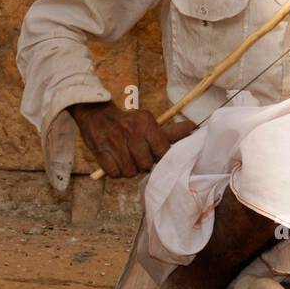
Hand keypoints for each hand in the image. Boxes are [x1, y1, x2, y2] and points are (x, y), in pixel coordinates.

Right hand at [65, 102, 195, 177]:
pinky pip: (115, 173)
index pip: (162, 150)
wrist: (96, 114)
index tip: (155, 154)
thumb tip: (193, 128)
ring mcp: (114, 142)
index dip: (160, 157)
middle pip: (145, 164)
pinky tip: (116, 161)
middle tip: (139, 156)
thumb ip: (169, 131)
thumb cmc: (127, 122)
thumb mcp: (148, 122)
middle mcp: (130, 131)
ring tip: (127, 159)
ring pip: (130, 171)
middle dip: (143, 163)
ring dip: (130, 169)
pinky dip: (116, 171)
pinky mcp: (100, 152)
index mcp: (145, 123)